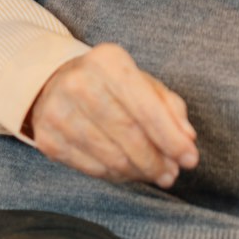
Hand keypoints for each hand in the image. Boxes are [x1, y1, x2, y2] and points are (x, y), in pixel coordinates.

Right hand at [27, 44, 197, 186]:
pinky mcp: (47, 139)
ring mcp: (58, 112)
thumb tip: (187, 138)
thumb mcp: (141, 82)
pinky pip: (92, 168)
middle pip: (129, 135)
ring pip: (111, 157)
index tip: (190, 159)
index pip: (146, 108)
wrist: (53, 83)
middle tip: (172, 174)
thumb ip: (169, 107)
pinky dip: (116, 175)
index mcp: (108, 62)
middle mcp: (79, 84)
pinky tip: (128, 172)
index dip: (171, 138)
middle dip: (156, 160)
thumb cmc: (108, 83)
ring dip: (139, 172)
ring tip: (155, 174)